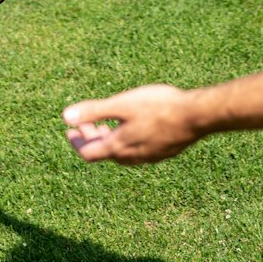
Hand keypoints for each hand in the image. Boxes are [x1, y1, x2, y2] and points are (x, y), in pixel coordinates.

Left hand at [63, 84, 200, 164]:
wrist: (196, 116)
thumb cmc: (159, 107)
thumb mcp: (122, 105)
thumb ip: (94, 111)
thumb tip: (66, 117)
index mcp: (119, 147)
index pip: (88, 153)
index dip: (76, 142)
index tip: (70, 131)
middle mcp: (133, 157)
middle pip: (105, 153)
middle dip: (92, 138)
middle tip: (86, 123)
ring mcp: (149, 156)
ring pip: (122, 154)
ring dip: (110, 140)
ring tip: (109, 125)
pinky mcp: (163, 151)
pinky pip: (138, 151)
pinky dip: (128, 141)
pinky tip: (135, 128)